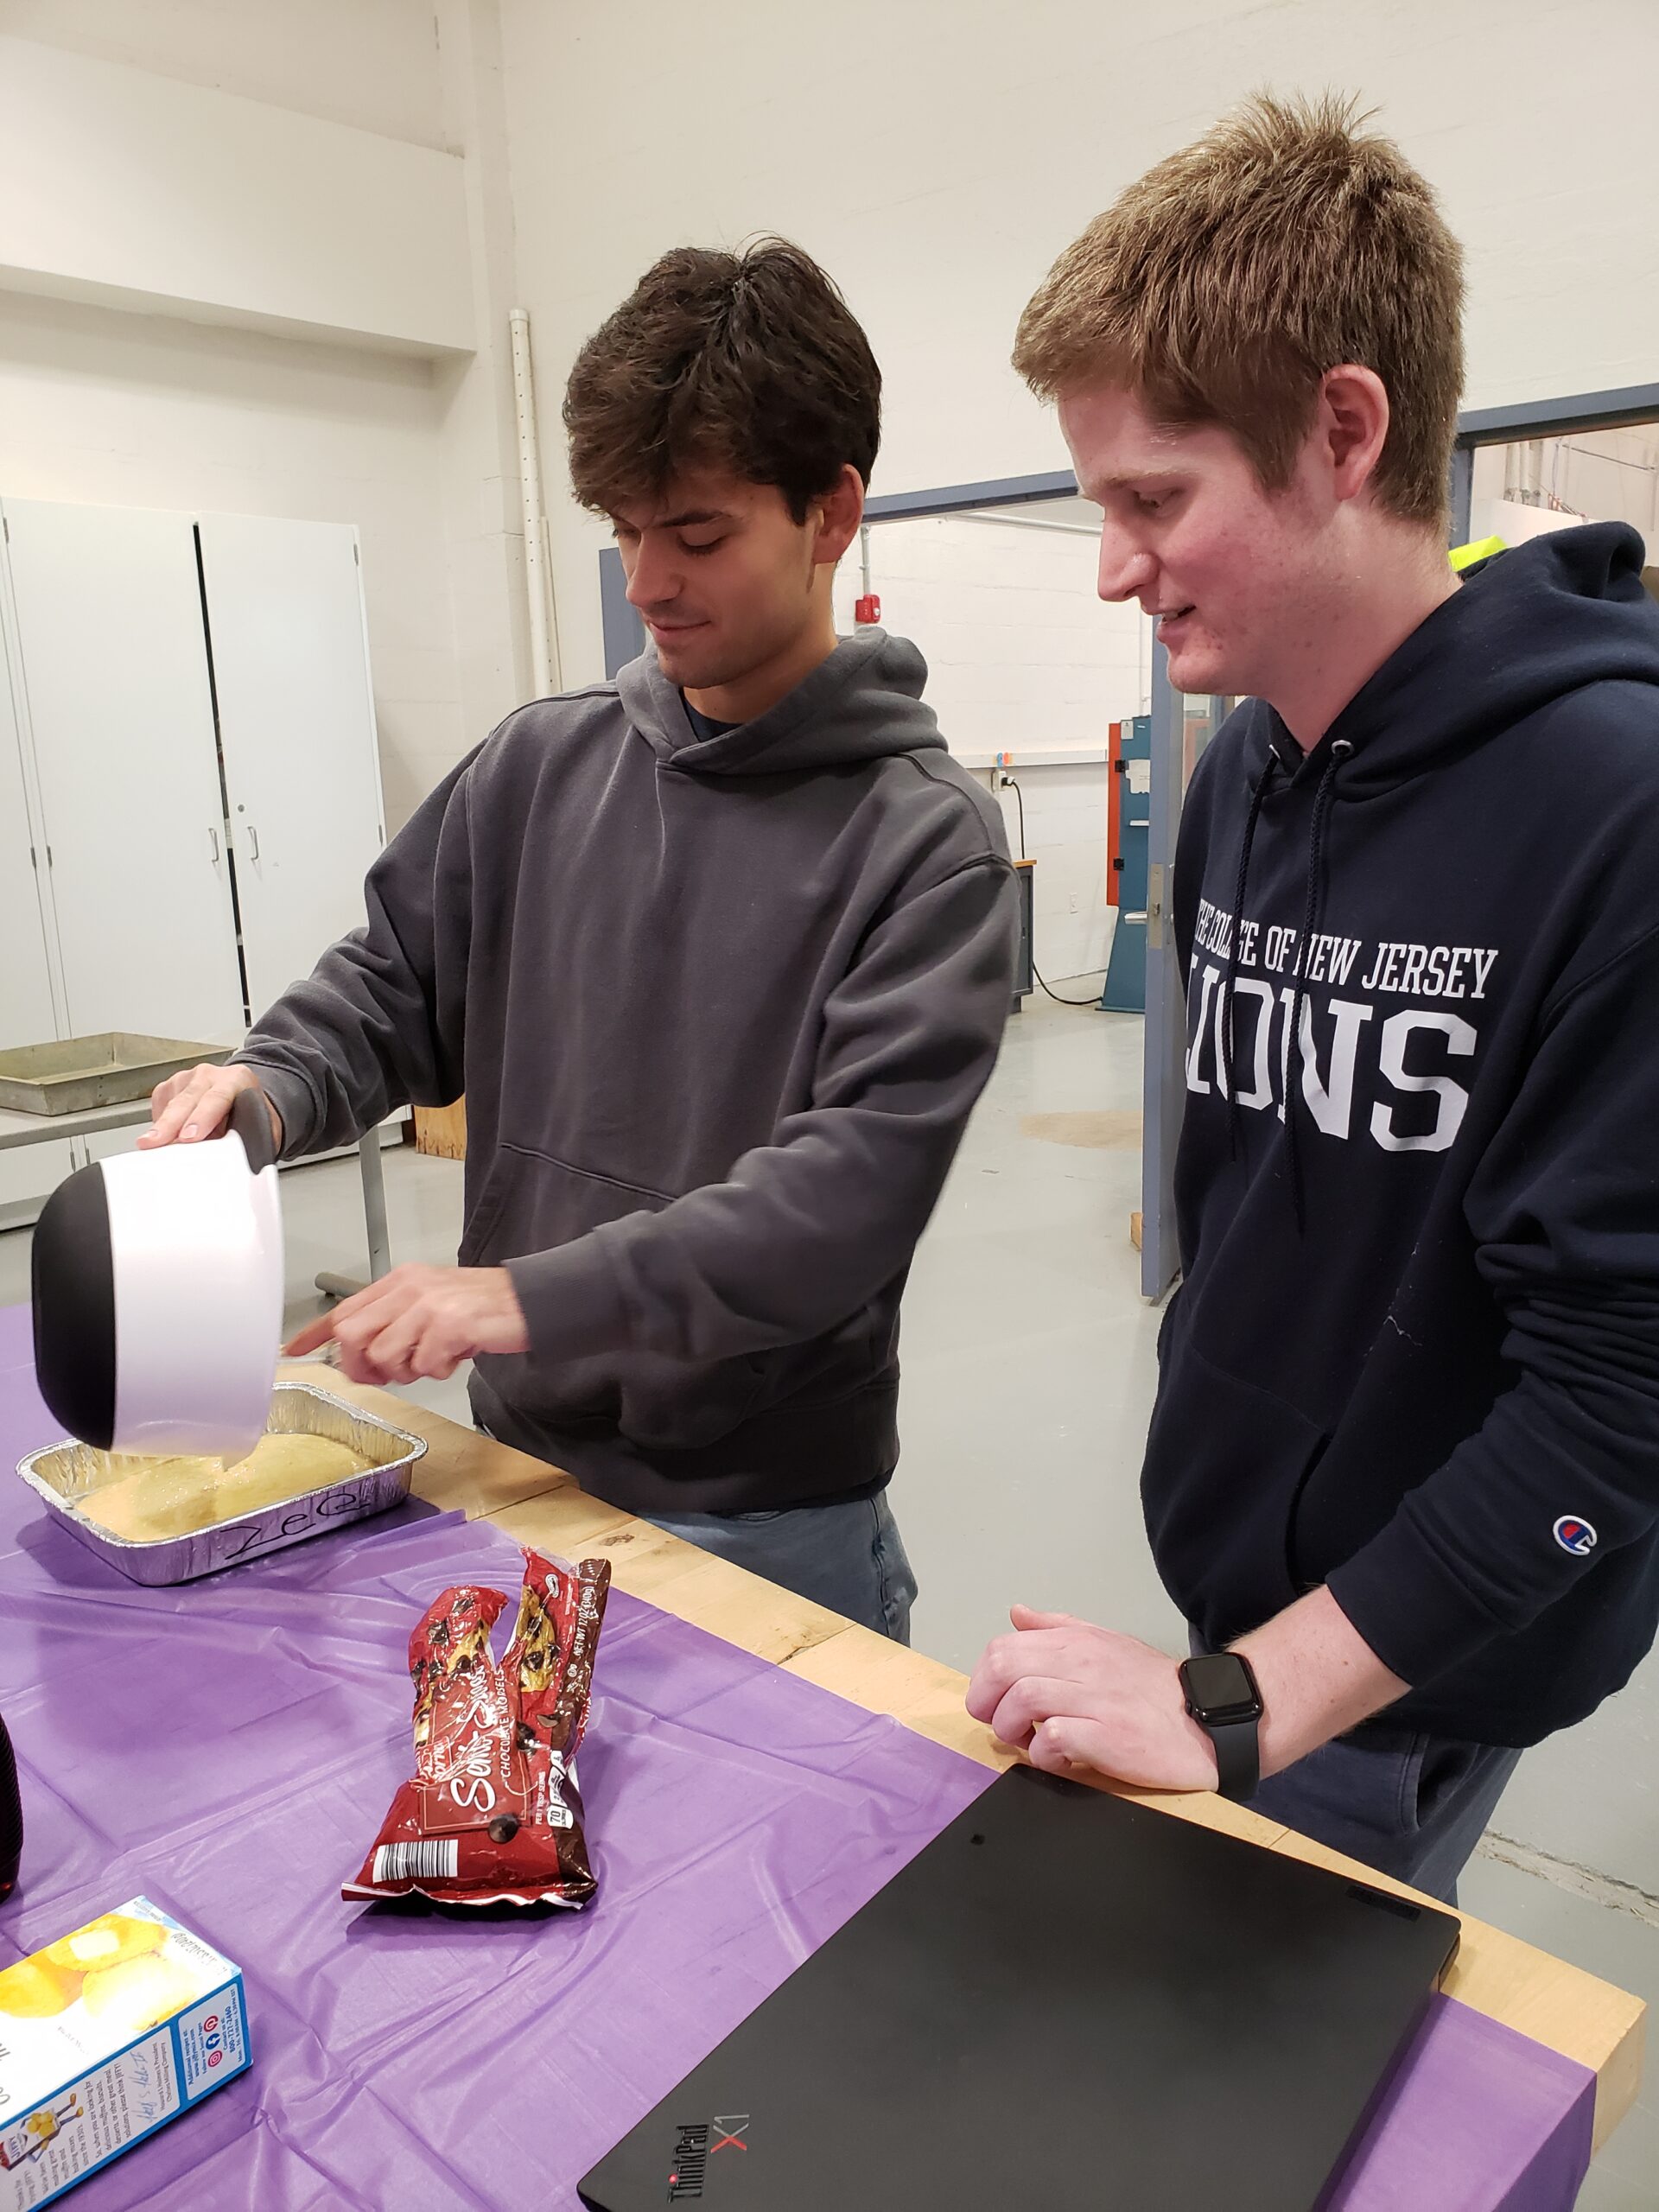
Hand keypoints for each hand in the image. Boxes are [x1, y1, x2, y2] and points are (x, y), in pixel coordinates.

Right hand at [139, 1062, 282, 1150]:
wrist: (245, 1099)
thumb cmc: (252, 1114)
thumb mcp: (262, 1127)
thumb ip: (248, 1140)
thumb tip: (235, 1162)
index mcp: (236, 1079)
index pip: (217, 1097)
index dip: (202, 1117)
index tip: (191, 1136)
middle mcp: (209, 1075)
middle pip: (187, 1100)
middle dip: (170, 1124)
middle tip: (157, 1142)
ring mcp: (187, 1078)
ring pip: (169, 1104)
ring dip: (161, 1128)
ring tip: (152, 1145)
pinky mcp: (169, 1087)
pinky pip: (159, 1106)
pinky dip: (159, 1125)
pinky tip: (162, 1137)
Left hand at [283, 1264, 529, 1384]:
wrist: (529, 1300)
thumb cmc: (482, 1306)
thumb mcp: (431, 1303)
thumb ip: (396, 1322)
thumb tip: (364, 1356)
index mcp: (401, 1281)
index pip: (345, 1308)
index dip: (315, 1332)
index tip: (292, 1349)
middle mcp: (409, 1288)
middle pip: (353, 1335)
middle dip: (364, 1365)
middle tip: (390, 1372)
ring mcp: (428, 1305)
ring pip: (385, 1356)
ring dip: (408, 1371)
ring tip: (435, 1358)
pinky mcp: (450, 1325)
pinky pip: (423, 1365)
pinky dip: (439, 1370)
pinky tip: (457, 1354)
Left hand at [965, 1606, 1218, 1790]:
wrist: (1208, 1719)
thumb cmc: (1154, 1688)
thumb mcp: (1106, 1643)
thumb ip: (1058, 1628)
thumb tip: (1017, 1614)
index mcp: (1076, 1641)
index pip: (1003, 1646)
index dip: (984, 1678)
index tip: (992, 1701)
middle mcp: (1081, 1663)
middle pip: (1004, 1668)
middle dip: (986, 1702)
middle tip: (1000, 1724)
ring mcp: (1094, 1698)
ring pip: (1022, 1700)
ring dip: (1012, 1729)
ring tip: (1030, 1742)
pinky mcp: (1107, 1735)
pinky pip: (1053, 1738)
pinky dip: (1043, 1754)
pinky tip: (1058, 1758)